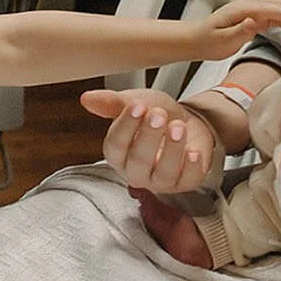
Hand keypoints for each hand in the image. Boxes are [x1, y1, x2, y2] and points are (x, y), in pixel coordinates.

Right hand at [81, 87, 221, 192]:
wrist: (187, 121)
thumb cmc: (157, 115)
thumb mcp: (136, 101)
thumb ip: (112, 102)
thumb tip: (87, 99)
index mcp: (118, 154)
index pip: (115, 146)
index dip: (126, 126)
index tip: (137, 106)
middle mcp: (137, 171)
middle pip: (138, 161)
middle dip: (148, 136)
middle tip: (158, 114)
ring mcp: (161, 180)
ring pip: (164, 173)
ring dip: (172, 149)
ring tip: (178, 126)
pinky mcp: (185, 182)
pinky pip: (188, 180)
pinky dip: (192, 167)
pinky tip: (194, 152)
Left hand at [198, 0, 280, 58]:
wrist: (196, 39)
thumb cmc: (207, 40)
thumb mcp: (222, 39)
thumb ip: (240, 30)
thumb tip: (255, 22)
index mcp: (242, 9)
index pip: (271, 8)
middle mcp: (248, 6)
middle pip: (278, 4)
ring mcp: (251, 11)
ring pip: (278, 9)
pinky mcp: (253, 18)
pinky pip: (274, 17)